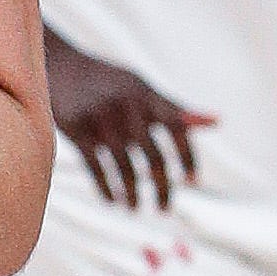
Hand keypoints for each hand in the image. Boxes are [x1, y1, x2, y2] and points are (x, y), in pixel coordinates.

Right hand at [46, 38, 211, 209]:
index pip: (177, 127)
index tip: (192, 181)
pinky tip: (113, 201)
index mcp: (146, 94)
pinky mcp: (76, 129)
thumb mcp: (142, 88)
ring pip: (124, 166)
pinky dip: (106, 188)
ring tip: (134, 209)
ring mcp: (101, 117)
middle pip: (153, 156)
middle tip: (163, 208)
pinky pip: (96, 167)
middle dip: (162, 187)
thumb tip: (216, 121)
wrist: (60, 66)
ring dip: (132, 194)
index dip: (187, 156)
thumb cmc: (110, 82)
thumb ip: (174, 108)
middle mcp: (127, 105)